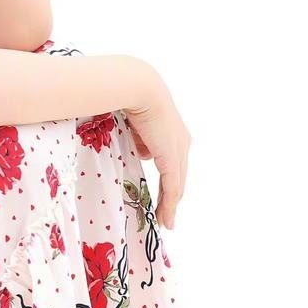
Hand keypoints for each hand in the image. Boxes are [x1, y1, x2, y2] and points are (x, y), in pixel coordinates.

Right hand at [123, 77, 190, 229]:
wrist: (135, 86)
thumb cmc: (127, 96)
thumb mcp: (132, 122)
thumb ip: (137, 137)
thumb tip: (137, 150)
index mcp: (172, 131)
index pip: (172, 162)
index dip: (168, 181)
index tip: (161, 196)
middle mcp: (181, 141)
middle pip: (177, 176)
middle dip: (171, 197)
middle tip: (166, 216)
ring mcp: (178, 149)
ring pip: (176, 185)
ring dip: (170, 205)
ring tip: (165, 221)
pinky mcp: (172, 157)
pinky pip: (172, 187)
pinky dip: (169, 204)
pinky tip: (166, 218)